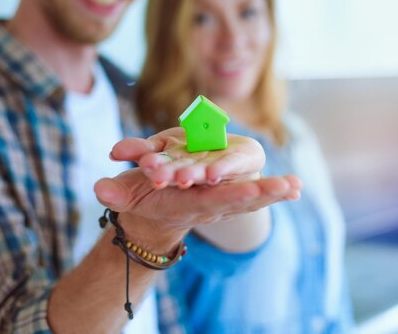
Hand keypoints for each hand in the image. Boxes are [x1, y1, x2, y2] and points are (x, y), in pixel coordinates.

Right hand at [96, 128, 300, 248]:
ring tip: (297, 186)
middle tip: (288, 187)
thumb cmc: (142, 200)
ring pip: (251, 198)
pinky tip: (297, 186)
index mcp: (187, 203)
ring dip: (275, 193)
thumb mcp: (126, 196)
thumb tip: (99, 189)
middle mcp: (208, 205)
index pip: (212, 200)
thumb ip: (114, 193)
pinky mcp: (228, 197)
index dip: (231, 194)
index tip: (254, 189)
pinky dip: (275, 193)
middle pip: (239, 200)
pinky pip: (254, 196)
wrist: (157, 213)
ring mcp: (221, 203)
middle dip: (263, 194)